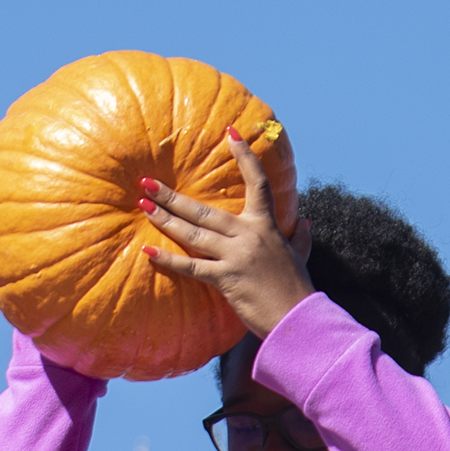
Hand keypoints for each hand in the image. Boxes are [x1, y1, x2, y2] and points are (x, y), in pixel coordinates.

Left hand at [141, 129, 311, 343]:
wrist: (298, 317)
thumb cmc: (297, 287)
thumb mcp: (300, 256)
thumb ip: (300, 237)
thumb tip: (306, 221)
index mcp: (267, 226)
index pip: (258, 183)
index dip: (244, 155)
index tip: (229, 133)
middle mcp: (249, 235)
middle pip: (204, 211)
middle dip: (173, 197)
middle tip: (147, 182)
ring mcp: (236, 256)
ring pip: (193, 234)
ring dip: (165, 220)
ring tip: (143, 206)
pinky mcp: (226, 279)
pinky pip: (191, 267)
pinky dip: (168, 259)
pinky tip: (148, 250)